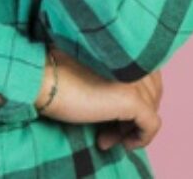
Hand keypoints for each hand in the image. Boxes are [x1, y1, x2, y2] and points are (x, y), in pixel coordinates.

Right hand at [36, 47, 163, 151]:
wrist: (40, 77)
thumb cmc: (54, 72)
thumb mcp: (89, 69)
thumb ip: (110, 74)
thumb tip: (125, 103)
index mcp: (123, 48)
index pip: (147, 76)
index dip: (135, 97)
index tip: (114, 114)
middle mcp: (133, 60)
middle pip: (152, 94)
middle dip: (133, 116)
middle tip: (110, 132)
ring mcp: (135, 79)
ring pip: (151, 110)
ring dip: (130, 128)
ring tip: (107, 138)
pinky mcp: (132, 99)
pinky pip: (151, 125)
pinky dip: (142, 138)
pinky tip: (124, 144)